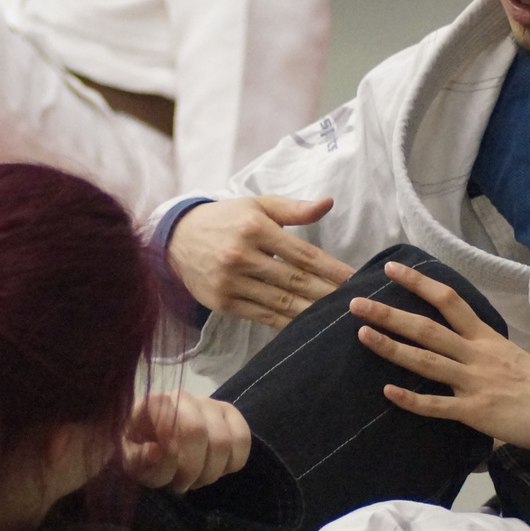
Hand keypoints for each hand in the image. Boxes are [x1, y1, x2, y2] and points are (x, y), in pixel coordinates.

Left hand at [122, 392, 251, 492]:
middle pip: (199, 433)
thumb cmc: (142, 454)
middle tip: (182, 484)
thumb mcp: (132, 463)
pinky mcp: (230, 414)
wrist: (159, 448)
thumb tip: (157, 451)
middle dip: (192, 470)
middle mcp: (182, 397)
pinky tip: (216, 469)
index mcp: (153, 404)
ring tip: (197, 480)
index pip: (169, 422)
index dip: (173, 452)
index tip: (169, 476)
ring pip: (223, 441)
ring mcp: (209, 403)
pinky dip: (232, 464)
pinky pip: (243, 440)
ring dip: (210, 472)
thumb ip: (139, 459)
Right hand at [167, 196, 354, 328]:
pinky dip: (286, 323)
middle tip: (353, 304)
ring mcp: (230, 282)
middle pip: (295, 280)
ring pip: (281, 302)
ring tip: (335, 319)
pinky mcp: (223, 302)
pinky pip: (262, 316)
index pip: (303, 254)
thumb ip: (293, 209)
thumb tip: (328, 203)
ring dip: (311, 312)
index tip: (354, 280)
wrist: (176, 239)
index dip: (332, 269)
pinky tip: (307, 327)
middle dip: (327, 294)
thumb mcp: (257, 206)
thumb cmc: (225, 220)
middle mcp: (242, 256)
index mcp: (255, 228)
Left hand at [352, 260, 529, 449]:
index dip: (419, 283)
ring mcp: (473, 382)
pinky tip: (388, 393)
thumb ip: (480, 344)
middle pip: (427, 328)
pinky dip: (412, 400)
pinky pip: (438, 405)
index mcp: (484, 336)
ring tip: (362, 335)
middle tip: (357, 303)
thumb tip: (457, 335)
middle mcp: (475, 354)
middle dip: (390, 314)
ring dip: (392, 348)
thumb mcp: (507, 352)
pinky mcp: (474, 411)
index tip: (393, 269)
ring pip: (426, 361)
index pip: (449, 300)